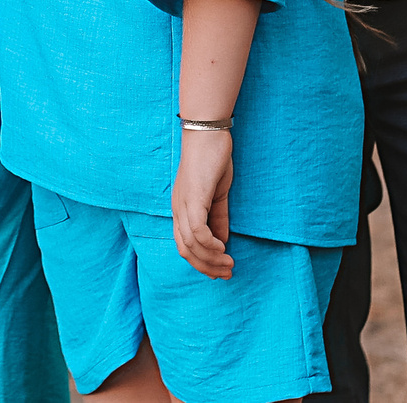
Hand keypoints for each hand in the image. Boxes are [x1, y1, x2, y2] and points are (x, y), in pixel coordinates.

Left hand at [171, 128, 235, 279]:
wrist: (208, 133)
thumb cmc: (212, 161)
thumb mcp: (217, 195)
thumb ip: (218, 218)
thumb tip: (222, 242)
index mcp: (181, 209)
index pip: (184, 245)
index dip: (201, 263)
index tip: (219, 272)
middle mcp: (177, 209)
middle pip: (185, 250)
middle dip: (206, 266)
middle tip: (227, 273)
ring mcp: (183, 204)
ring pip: (190, 244)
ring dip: (211, 259)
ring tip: (229, 265)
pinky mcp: (193, 198)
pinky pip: (197, 231)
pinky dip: (210, 245)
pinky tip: (224, 248)